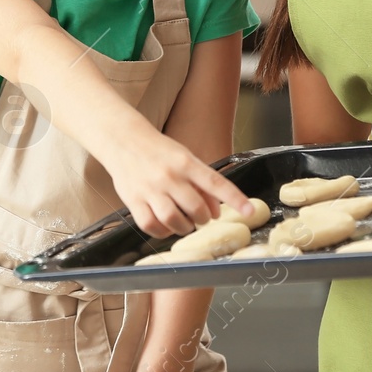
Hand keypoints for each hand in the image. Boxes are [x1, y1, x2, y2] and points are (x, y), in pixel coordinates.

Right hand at [103, 131, 250, 237]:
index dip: (235, 199)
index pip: (216, 182)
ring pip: (174, 220)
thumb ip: (202, 183)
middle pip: (196, 208)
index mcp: (185, 162)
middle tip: (201, 216)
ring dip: (184, 227)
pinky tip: (166, 225)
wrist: (123, 140)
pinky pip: (151, 226)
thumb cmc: (159, 151)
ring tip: (184, 222)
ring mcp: (149, 189)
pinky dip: (163, 232)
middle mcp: (169, 176)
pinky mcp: (133, 201)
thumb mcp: (185, 158)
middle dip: (204, 218)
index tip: (249, 212)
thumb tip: (217, 211)